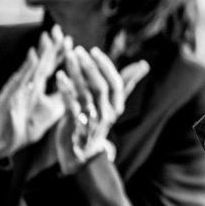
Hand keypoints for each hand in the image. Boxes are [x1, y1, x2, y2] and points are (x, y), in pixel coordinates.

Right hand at [0, 25, 69, 160]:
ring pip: (31, 68)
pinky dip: (27, 68)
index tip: (70, 39)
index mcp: (38, 86)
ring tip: (47, 38)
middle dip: (50, 46)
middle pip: (41, 62)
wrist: (7, 142)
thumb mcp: (52, 107)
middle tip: (58, 30)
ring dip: (40, 52)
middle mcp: (27, 85)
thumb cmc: (28, 122)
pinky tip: (33, 56)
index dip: (60, 53)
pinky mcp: (10, 99)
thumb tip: (82, 84)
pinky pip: (20, 82)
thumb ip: (65, 94)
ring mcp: (17, 90)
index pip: (51, 66)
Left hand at [55, 46, 148, 173]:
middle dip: (89, 67)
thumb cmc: (98, 122)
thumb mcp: (114, 103)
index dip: (105, 66)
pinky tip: (60, 77)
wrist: (82, 155)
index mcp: (117, 107)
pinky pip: (72, 106)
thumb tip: (144, 64)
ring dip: (76, 74)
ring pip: (85, 95)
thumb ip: (127, 83)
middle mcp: (107, 114)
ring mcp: (93, 122)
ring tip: (68, 58)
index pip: (116, 84)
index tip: (94, 51)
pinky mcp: (76, 127)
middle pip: (101, 87)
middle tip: (78, 50)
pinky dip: (66, 91)